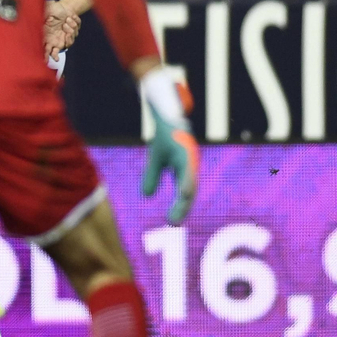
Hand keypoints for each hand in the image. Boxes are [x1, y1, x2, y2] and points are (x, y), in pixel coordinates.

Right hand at [43, 1, 80, 59]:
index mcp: (46, 37)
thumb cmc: (52, 9)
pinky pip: (75, 33)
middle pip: (54, 52)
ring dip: (69, 32)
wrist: (63, 7)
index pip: (44, 49)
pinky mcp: (72, 33)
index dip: (45, 55)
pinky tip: (71, 17)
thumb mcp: (47, 11)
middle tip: (56, 59)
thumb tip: (48, 20)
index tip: (45, 60)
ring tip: (66, 21)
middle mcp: (55, 40)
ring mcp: (64, 37)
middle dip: (54, 56)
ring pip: (69, 42)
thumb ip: (45, 16)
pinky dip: (74, 24)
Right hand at [138, 67, 197, 224]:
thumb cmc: (165, 135)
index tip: (172, 222)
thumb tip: (147, 196)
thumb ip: (152, 177)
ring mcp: (189, 157)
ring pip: (190, 181)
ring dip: (186, 197)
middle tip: (173, 223)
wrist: (165, 113)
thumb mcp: (155, 159)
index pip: (183, 192)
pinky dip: (186, 182)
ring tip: (181, 210)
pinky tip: (185, 192)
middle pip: (188, 190)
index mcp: (183, 169)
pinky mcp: (186, 150)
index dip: (180, 207)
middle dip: (182, 207)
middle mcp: (189, 165)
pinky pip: (187, 169)